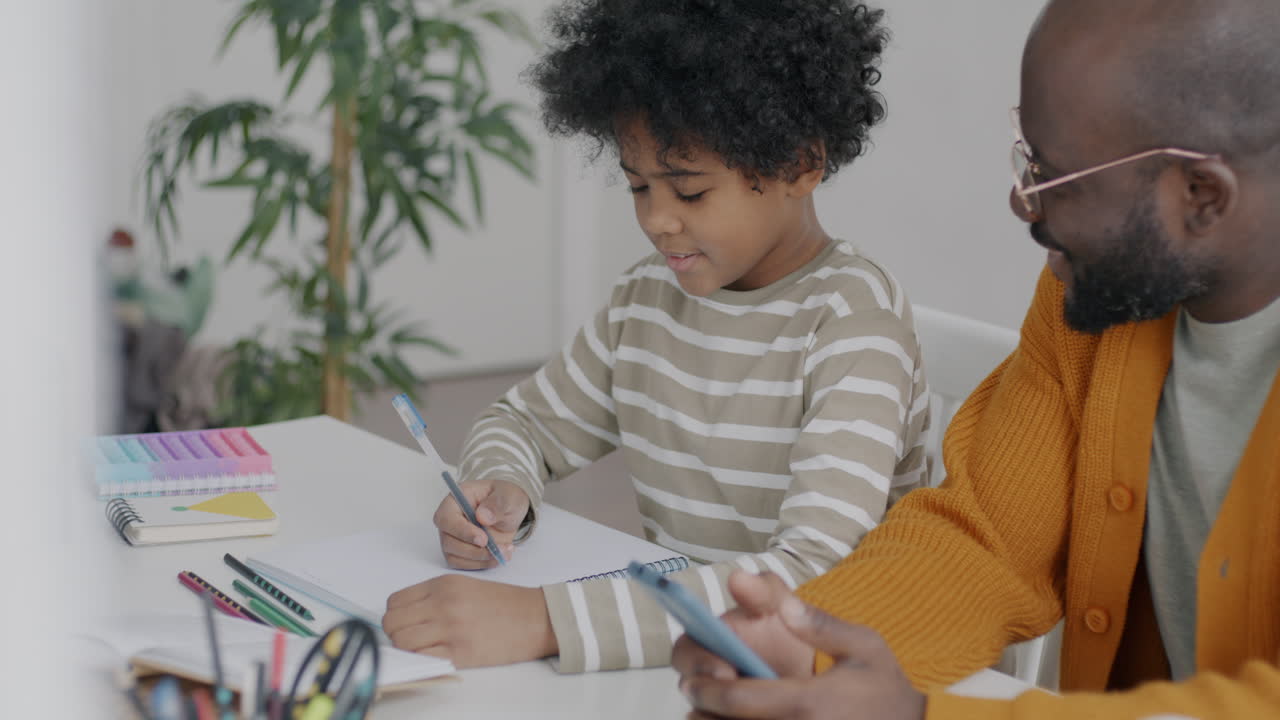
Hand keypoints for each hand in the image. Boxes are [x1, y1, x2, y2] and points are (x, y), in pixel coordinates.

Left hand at [383, 575, 556, 667]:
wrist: (536, 618)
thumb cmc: (505, 604)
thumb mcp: (466, 587)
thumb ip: (435, 597)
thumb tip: (409, 616)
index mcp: (443, 585)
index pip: (395, 602)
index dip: (396, 615)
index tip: (406, 622)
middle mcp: (443, 604)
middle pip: (392, 622)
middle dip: (396, 633)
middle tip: (412, 638)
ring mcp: (450, 629)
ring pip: (402, 642)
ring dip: (407, 648)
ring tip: (425, 648)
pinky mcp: (460, 653)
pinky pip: (422, 658)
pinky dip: (423, 660)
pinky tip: (437, 656)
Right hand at [433, 478, 529, 568]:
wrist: (511, 511)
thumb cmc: (505, 498)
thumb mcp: (508, 496)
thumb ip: (497, 503)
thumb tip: (482, 516)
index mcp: (455, 500)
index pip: (446, 518)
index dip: (462, 531)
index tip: (483, 539)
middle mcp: (449, 520)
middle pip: (449, 542)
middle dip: (475, 550)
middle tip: (499, 549)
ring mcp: (452, 538)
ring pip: (455, 557)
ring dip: (481, 559)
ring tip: (505, 551)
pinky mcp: (459, 552)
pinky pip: (464, 565)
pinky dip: (482, 564)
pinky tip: (499, 556)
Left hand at [675, 571, 924, 719]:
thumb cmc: (885, 689)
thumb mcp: (863, 646)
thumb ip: (819, 624)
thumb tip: (782, 604)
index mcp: (808, 702)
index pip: (739, 699)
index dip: (708, 690)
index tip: (692, 683)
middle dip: (704, 715)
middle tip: (696, 700)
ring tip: (710, 715)